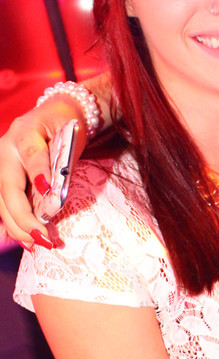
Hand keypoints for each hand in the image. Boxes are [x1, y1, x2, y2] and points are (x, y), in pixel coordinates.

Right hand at [0, 96, 84, 243]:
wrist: (55, 114)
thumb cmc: (66, 127)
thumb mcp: (71, 138)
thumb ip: (64, 164)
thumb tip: (55, 198)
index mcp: (26, 132)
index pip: (33, 156)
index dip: (39, 174)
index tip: (48, 192)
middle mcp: (6, 149)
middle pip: (8, 187)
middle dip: (24, 217)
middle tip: (43, 238)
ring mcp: (0, 164)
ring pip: (1, 200)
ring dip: (17, 226)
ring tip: (35, 244)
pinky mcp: (1, 176)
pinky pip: (2, 203)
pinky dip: (12, 223)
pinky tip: (23, 240)